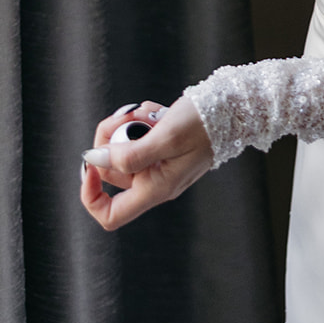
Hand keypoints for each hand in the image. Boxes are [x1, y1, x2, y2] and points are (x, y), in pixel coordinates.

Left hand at [80, 96, 213, 230]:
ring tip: (147, 111)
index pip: (110, 215)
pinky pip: (138, 136)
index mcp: (156, 189)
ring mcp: (158, 164)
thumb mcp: (164, 137)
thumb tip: (94, 160)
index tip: (90, 163)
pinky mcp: (162, 148)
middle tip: (127, 116)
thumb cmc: (204, 124)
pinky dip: (141, 120)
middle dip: (111, 139)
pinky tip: (157, 111)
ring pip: (123, 149)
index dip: (91, 194)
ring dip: (127, 125)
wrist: (233, 107)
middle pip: (112, 170)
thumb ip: (128, 153)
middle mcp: (154, 181)